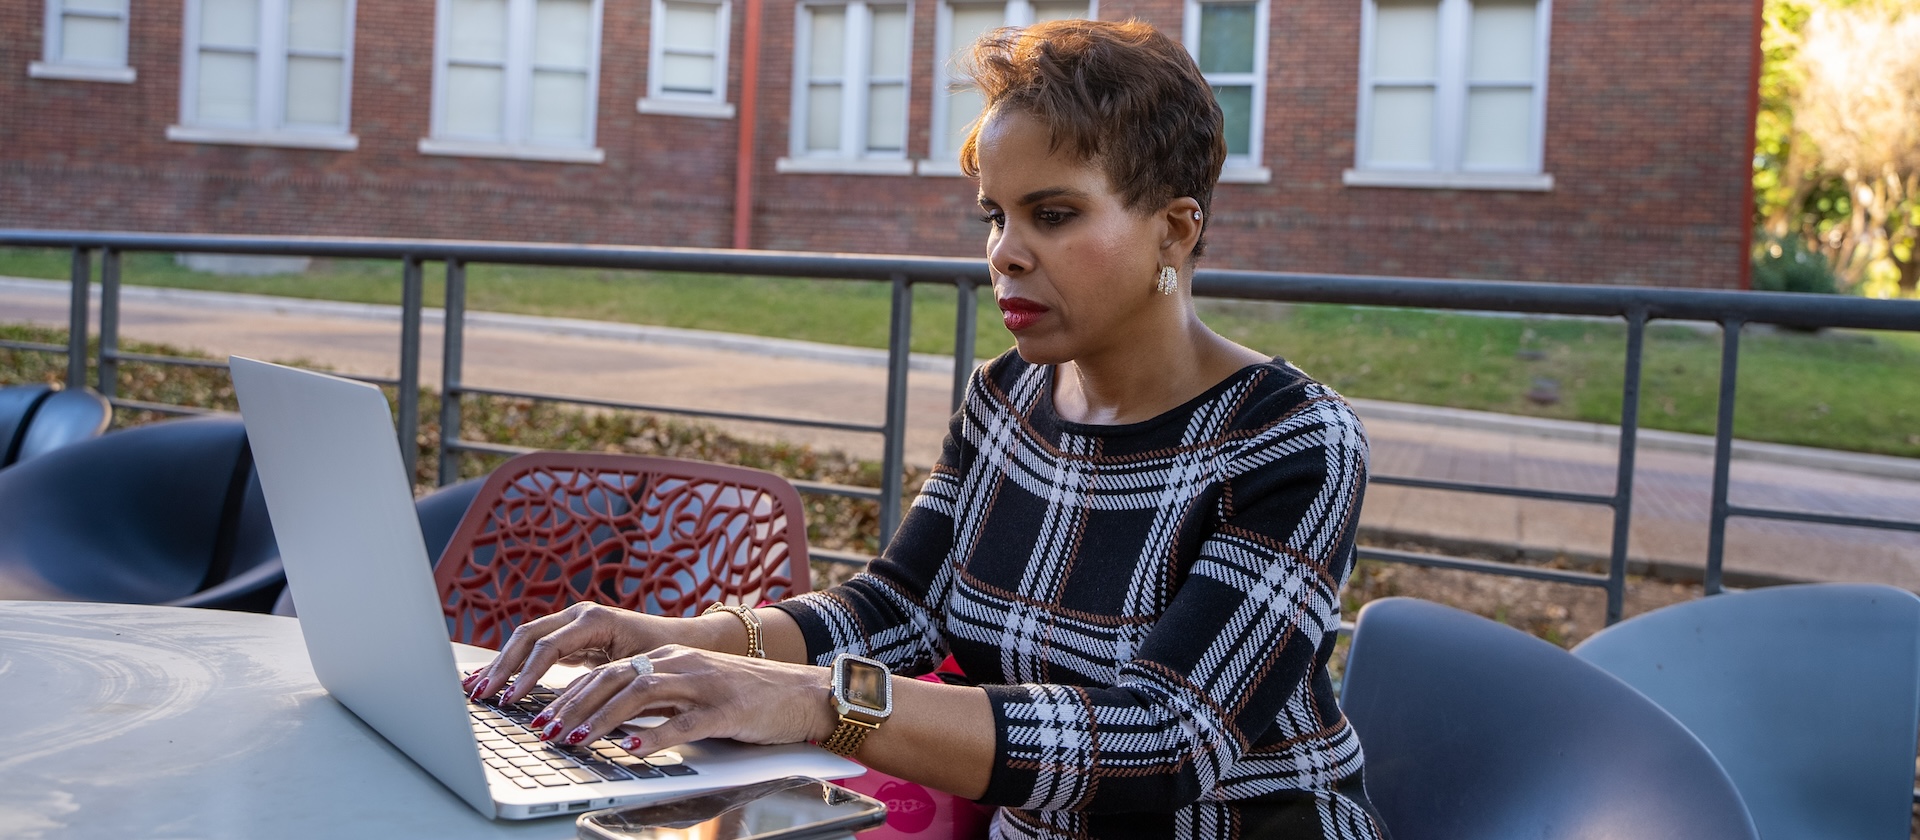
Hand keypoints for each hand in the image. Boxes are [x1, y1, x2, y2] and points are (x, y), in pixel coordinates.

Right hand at [461, 602, 675, 705]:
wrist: (686, 642)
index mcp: (594, 619)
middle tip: (478, 695)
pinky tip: (494, 681)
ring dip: (500, 665)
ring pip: (525, 640)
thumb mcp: (637, 671)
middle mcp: (578, 615)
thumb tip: (576, 715)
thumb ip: (607, 686)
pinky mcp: (570, 636)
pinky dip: (513, 665)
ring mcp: (571, 622)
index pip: (548, 646)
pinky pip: (535, 648)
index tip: (509, 700)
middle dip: (501, 667)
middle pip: (526, 637)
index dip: (525, 675)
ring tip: (473, 688)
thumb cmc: (667, 656)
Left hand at [525, 645, 835, 755]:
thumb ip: (658, 700)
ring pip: (641, 694)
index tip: (542, 716)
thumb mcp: (694, 689)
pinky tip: (632, 750)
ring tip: (577, 739)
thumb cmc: (748, 696)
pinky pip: (684, 722)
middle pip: (614, 678)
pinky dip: (654, 736)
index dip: (570, 693)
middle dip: (574, 705)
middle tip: (546, 731)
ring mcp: (703, 684)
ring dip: (603, 718)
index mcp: (668, 658)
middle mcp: (680, 664)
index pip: (607, 670)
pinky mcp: (726, 708)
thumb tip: (614, 723)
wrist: (804, 692)